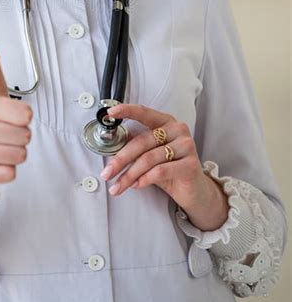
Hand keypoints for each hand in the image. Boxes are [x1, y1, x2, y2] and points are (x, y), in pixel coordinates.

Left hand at [100, 104, 228, 230]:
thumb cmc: (170, 169)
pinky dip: (145, 179)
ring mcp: (186, 146)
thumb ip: (136, 146)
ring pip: (148, 159)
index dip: (127, 111)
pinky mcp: (190, 164)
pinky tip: (137, 185)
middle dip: (121, 159)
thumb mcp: (150, 154)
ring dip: (130, 175)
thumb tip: (112, 145)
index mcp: (166, 122)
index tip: (111, 113)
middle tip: (107, 173)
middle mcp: (177, 130)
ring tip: (119, 185)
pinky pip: (160, 171)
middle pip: (141, 142)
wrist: (194, 191)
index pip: (144, 113)